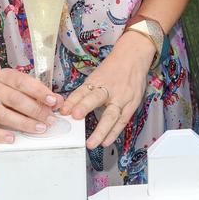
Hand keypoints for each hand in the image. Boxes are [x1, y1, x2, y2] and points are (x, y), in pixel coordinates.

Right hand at [0, 68, 59, 144]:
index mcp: (4, 76)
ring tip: (38, 128)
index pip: (22, 81)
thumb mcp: (17, 86)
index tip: (53, 100)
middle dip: (34, 110)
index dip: (38, 91)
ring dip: (22, 122)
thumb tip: (57, 101)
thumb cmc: (2, 91)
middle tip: (49, 119)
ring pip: (1, 113)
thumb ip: (36, 93)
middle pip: (13, 98)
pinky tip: (12, 138)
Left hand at [61, 33, 154, 149]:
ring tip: (92, 143)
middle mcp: (110, 88)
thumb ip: (84, 93)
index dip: (72, 101)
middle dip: (85, 107)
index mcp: (98, 80)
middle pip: (96, 98)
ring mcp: (122, 96)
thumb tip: (69, 108)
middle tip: (76, 117)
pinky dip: (114, 132)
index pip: (82, 91)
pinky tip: (106, 141)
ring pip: (111, 114)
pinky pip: (122, 121)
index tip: (63, 110)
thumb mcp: (96, 77)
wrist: (135, 56)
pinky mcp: (132, 104)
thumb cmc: (114, 68)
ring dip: (101, 130)